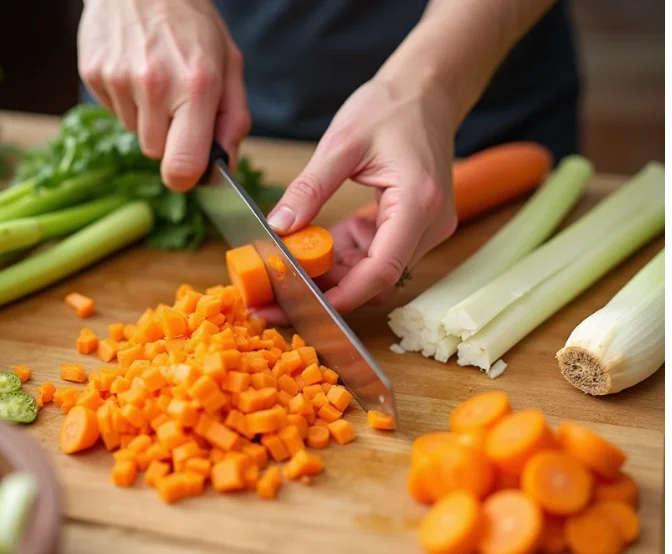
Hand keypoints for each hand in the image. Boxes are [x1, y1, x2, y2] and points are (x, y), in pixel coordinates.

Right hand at [77, 0, 250, 190]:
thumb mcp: (229, 64)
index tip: (190, 172)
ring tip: (156, 80)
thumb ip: (233, 120)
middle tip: (176, 103)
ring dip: (147, 118)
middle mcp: (155, 84)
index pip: (182, 165)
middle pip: (156, 153)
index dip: (186, 178)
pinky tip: (135, 72)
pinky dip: (127, 102)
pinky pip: (114, 112)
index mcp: (196, 85)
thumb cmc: (192, 24)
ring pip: (134, 133)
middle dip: (169, 138)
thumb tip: (224, 166)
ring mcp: (119, 79)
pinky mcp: (93, 74)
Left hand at [261, 76, 457, 321]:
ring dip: (338, 271)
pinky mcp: (416, 226)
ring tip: (296, 263)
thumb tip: (279, 227)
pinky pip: (378, 254)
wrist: (425, 92)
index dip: (345, 294)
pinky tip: (321, 242)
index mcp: (417, 202)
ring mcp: (426, 228)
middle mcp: (430, 224)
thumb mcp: (341, 144)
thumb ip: (309, 189)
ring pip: (377, 270)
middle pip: (379, 277)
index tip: (306, 305)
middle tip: (284, 289)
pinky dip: (348, 253)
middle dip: (333, 288)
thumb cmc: (390, 108)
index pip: (383, 268)